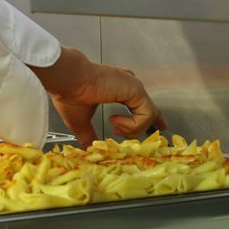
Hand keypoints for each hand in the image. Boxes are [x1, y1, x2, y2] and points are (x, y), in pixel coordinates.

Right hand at [30, 47, 166, 146]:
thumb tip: (89, 147)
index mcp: (117, 89)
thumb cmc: (70, 94)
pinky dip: (132, 124)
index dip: (147, 115)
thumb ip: (88, 134)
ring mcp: (134, 88)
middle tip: (161, 128)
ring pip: (148, 116)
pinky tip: (116, 121)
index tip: (156, 123)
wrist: (68, 80)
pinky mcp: (136, 91)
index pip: (139, 103)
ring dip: (131, 128)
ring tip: (115, 126)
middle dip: (155, 120)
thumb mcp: (80, 121)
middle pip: (149, 108)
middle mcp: (128, 86)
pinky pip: (146, 115)